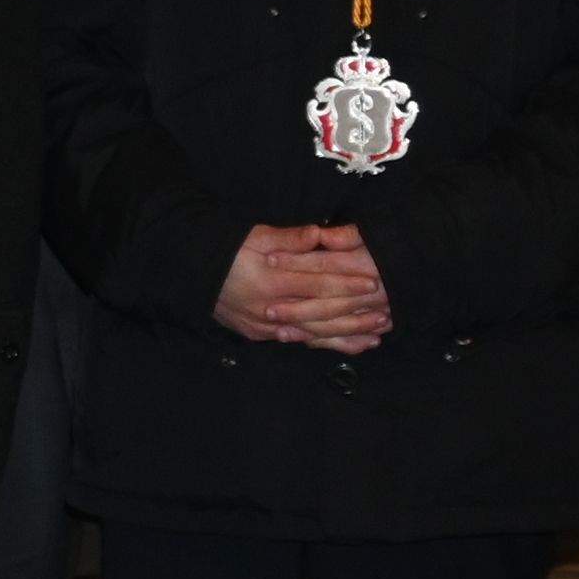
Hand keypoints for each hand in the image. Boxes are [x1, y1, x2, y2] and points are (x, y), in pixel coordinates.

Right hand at [212, 221, 392, 351]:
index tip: (373, 283)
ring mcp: (266, 326)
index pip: (316, 283)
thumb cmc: (227, 250)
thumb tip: (319, 233)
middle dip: (355, 313)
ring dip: (348, 334)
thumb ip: (289, 238)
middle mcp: (270, 308)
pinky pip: (301, 342)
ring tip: (378, 333)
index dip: (346, 283)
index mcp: (271, 281)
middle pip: (320, 312)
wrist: (192, 272)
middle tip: (387, 311)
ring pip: (315, 333)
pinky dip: (329, 345)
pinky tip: (354, 345)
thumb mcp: (254, 236)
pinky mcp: (262, 335)